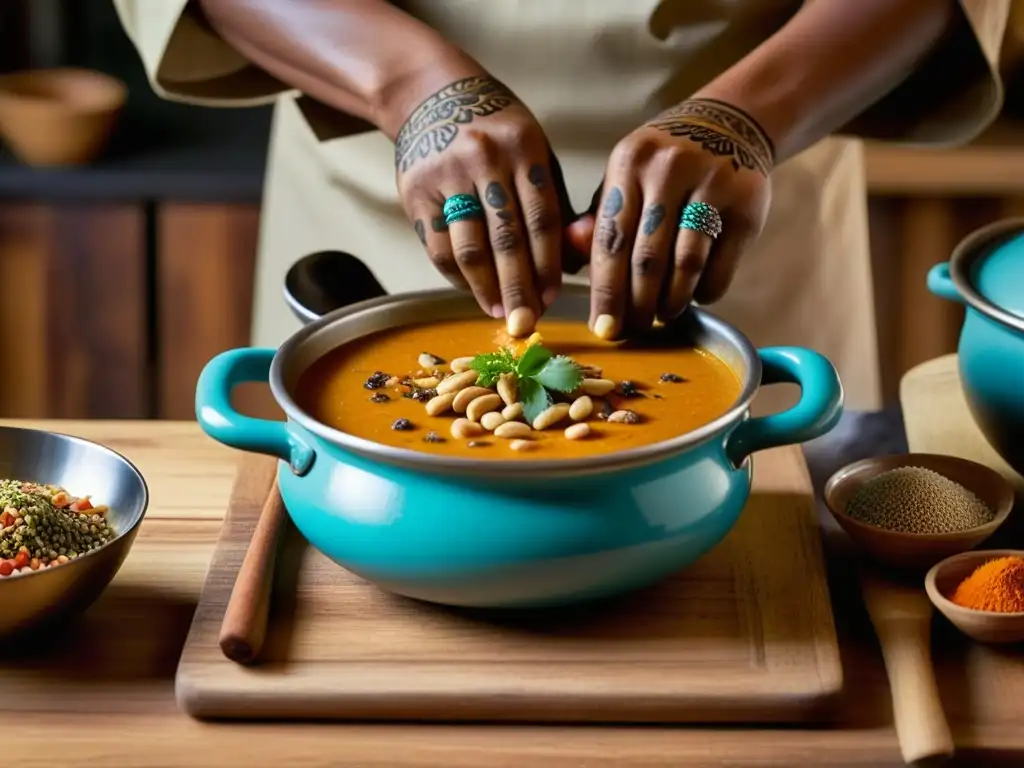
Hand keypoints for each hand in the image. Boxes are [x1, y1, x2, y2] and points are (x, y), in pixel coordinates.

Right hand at [392, 71, 571, 335]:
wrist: (432, 96)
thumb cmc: (499, 135)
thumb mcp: (535, 155)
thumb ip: (557, 206)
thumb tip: (576, 260)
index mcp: (523, 147)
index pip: (541, 218)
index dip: (548, 264)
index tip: (553, 298)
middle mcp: (484, 158)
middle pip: (506, 239)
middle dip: (519, 287)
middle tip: (527, 323)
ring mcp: (446, 174)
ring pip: (469, 247)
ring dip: (486, 288)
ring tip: (500, 314)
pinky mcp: (416, 192)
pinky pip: (439, 246)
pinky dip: (457, 276)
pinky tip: (474, 291)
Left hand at [568, 98, 773, 338]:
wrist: (728, 123)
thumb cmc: (661, 166)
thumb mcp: (624, 179)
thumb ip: (598, 221)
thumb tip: (572, 266)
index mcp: (629, 163)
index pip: (610, 239)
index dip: (605, 289)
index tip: (603, 327)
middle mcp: (669, 168)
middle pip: (647, 257)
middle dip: (637, 305)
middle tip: (633, 329)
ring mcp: (712, 182)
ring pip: (685, 263)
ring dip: (672, 301)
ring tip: (663, 314)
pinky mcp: (747, 201)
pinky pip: (720, 264)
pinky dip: (704, 290)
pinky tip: (694, 294)